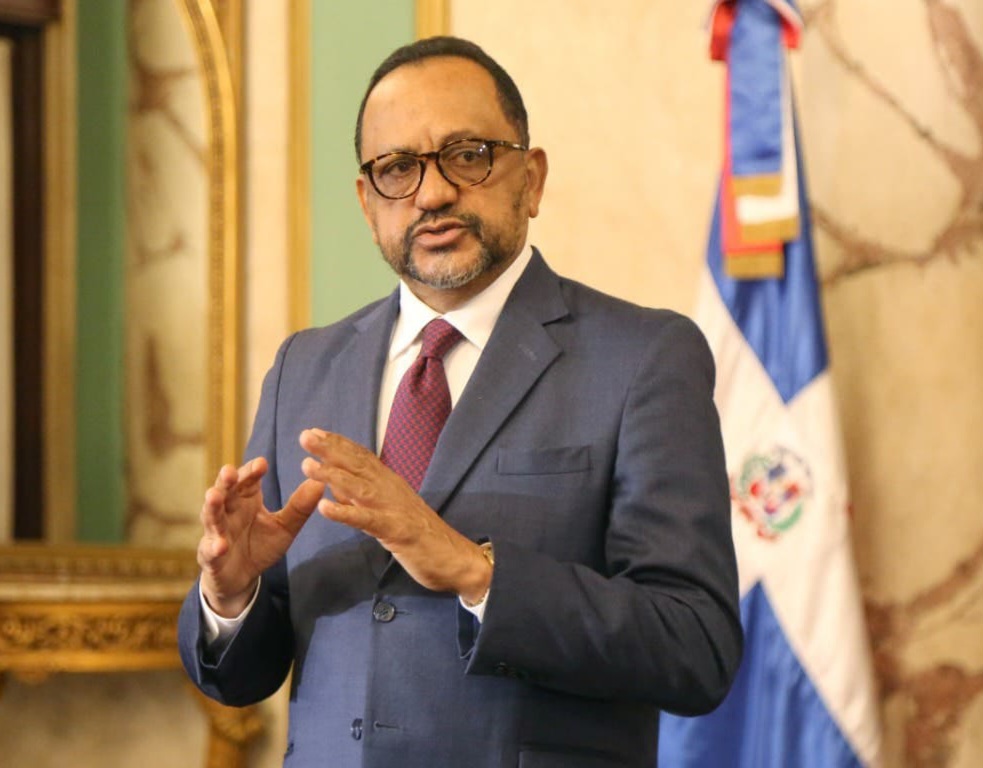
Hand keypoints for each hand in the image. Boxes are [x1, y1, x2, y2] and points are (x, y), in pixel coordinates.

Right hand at [197, 457, 324, 616]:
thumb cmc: (261, 545)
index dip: (252, 471)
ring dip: (212, 506)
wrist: (242, 577)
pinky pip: (210, 550)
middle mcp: (228, 511)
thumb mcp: (285, 527)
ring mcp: (217, 532)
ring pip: (211, 516)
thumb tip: (320, 482)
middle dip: (225, 481)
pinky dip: (214, 547)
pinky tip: (220, 546)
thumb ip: (300, 507)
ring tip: (213, 496)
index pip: (247, 480)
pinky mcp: (211, 556)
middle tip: (228, 471)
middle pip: (225, 491)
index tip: (262, 464)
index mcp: (246, 500)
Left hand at [298, 429, 490, 602]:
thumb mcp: (389, 512)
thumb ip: (364, 499)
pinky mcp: (396, 531)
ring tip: (307, 465)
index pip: (362, 458)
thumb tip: (338, 485)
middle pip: (358, 465)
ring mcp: (394, 508)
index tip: (315, 432)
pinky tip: (325, 508)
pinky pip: (368, 520)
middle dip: (330, 449)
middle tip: (305, 436)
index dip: (338, 444)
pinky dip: (346, 513)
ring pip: (359, 487)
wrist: (456, 559)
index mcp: (390, 484)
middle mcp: (391, 490)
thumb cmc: (422, 536)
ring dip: (332, 475)